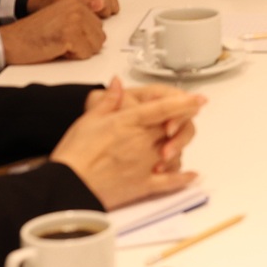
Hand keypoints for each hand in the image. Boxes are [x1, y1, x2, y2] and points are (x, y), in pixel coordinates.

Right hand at [0, 0, 105, 64]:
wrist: (12, 40)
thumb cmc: (33, 32)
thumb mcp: (60, 14)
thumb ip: (82, 10)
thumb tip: (102, 7)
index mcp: (76, 1)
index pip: (99, 23)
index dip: (86, 35)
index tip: (71, 36)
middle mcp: (77, 8)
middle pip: (100, 35)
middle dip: (84, 43)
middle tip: (63, 41)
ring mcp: (75, 21)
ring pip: (95, 45)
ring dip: (79, 50)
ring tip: (61, 44)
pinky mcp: (70, 36)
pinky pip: (86, 53)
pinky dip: (73, 56)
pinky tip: (58, 49)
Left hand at [30, 0, 118, 17]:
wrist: (45, 1)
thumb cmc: (49, 2)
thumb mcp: (60, 5)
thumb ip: (80, 4)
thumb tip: (101, 4)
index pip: (102, 2)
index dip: (91, 13)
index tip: (78, 12)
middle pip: (108, 3)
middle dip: (95, 12)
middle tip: (79, 11)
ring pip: (112, 5)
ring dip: (99, 11)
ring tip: (83, 9)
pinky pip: (113, 4)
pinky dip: (102, 9)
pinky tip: (89, 7)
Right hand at [52, 78, 203, 208]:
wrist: (67, 185)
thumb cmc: (74, 151)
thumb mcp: (88, 119)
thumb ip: (108, 100)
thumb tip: (117, 81)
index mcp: (130, 122)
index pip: (164, 108)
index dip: (184, 103)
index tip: (200, 99)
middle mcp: (143, 141)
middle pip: (172, 129)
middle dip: (180, 125)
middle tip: (180, 123)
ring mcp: (146, 163)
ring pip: (174, 153)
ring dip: (177, 149)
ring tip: (174, 147)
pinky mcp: (143, 185)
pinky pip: (169, 181)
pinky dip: (183, 178)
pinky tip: (192, 176)